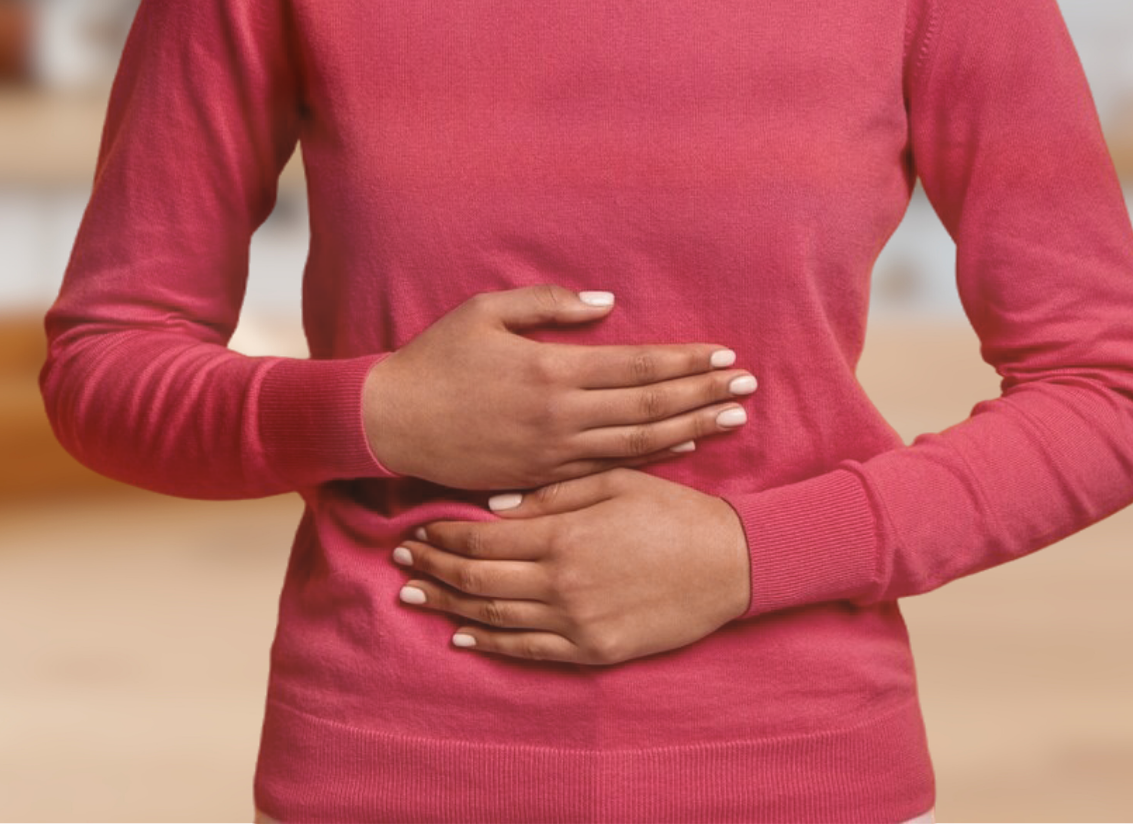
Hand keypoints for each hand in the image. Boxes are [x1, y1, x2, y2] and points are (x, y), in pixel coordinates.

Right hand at [359, 286, 758, 490]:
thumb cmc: (436, 359)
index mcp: (551, 371)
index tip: (726, 356)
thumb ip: (549, 304)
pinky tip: (682, 448)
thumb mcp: (486, 312)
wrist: (388, 424)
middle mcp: (559, 415)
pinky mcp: (539, 478)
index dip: (686, 362)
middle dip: (704, 394)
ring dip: (690, 429)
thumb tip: (607, 303)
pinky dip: (651, 458)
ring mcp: (551, 452)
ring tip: (732, 418)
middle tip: (750, 387)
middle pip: (649, 407)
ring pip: (637, 443)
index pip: (637, 367)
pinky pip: (607, 470)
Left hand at [392, 467, 751, 664]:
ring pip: (492, 614)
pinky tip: (461, 632)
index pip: (484, 537)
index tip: (418, 528)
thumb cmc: (677, 514)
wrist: (730, 564)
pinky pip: (525, 648)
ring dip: (448, 603)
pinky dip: (487, 640)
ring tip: (416, 592)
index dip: (444, 533)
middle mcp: (561, 582)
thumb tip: (495, 505)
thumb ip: (557, 492)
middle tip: (402, 559)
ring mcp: (574, 621)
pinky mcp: (590, 649)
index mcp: (566, 534)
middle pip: (477, 577)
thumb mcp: (620, 483)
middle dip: (434, 566)